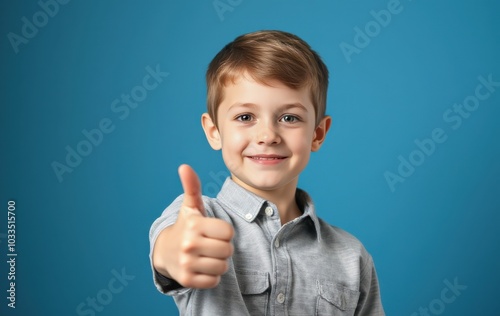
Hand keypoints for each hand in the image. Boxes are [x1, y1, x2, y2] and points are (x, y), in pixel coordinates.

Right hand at [153, 164, 233, 287]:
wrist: (165, 251)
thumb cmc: (186, 226)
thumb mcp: (190, 206)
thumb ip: (192, 186)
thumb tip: (184, 166)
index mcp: (194, 225)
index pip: (228, 232)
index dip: (224, 232)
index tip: (213, 231)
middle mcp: (189, 244)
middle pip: (228, 250)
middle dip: (223, 248)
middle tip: (211, 244)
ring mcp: (187, 263)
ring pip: (223, 267)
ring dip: (219, 262)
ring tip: (207, 255)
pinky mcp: (187, 280)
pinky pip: (214, 280)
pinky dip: (212, 276)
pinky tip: (202, 267)